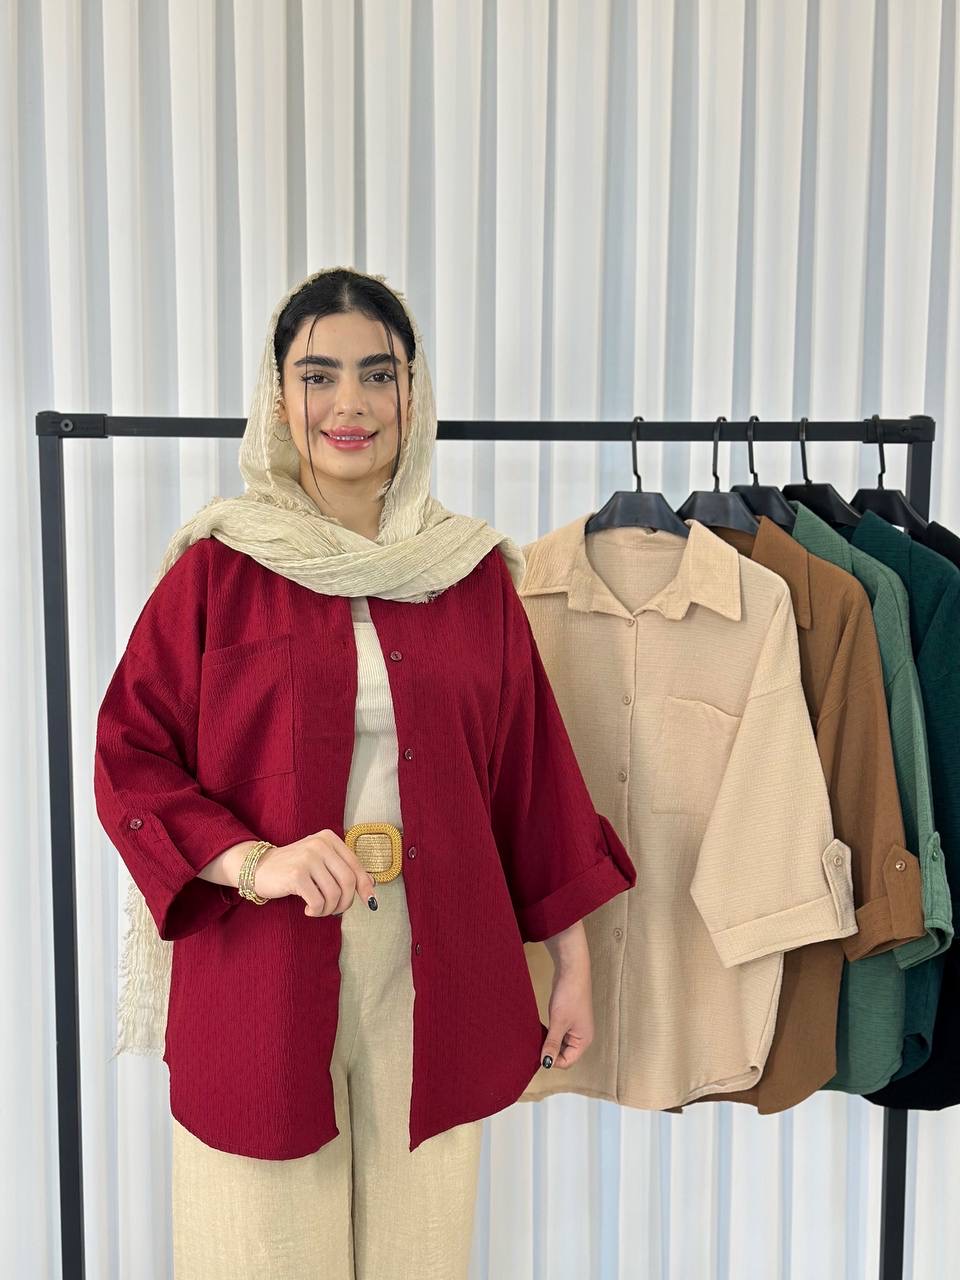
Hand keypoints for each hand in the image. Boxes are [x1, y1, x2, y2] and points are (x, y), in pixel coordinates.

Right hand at [249, 830, 379, 916]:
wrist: (259, 868)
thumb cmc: (294, 868)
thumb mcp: (321, 862)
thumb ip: (344, 869)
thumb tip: (372, 885)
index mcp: (329, 838)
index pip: (356, 866)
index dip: (365, 887)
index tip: (369, 902)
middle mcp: (320, 844)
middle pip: (348, 881)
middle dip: (345, 902)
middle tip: (334, 911)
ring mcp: (308, 858)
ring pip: (334, 894)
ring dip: (329, 910)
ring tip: (318, 910)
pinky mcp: (296, 874)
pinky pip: (318, 901)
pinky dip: (316, 911)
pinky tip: (308, 910)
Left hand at [539, 953, 593, 1069]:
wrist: (572, 971)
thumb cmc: (569, 996)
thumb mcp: (559, 1022)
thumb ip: (552, 1044)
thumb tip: (546, 1063)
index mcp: (584, 1041)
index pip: (567, 1062)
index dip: (552, 1060)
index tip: (537, 1053)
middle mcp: (581, 1036)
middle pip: (564, 1054)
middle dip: (550, 1052)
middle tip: (535, 1045)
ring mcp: (575, 1027)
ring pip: (560, 1043)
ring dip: (549, 1042)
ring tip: (537, 1037)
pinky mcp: (568, 1019)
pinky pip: (558, 1033)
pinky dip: (550, 1033)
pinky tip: (540, 1029)